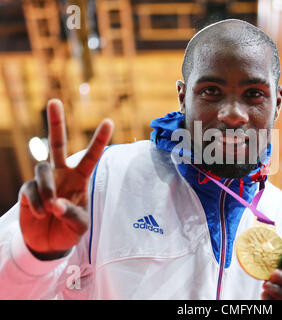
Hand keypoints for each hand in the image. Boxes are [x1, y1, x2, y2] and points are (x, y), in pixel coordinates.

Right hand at [18, 99, 113, 259]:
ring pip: (42, 169)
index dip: (99, 140)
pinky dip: (36, 202)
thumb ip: (72, 214)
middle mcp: (61, 174)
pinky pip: (30, 188)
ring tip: (50, 209)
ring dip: (47, 189)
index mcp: (80, 178)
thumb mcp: (80, 226)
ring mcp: (44, 180)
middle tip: (54, 101)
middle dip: (56, 123)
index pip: (91, 156)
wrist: (49, 243)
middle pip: (57, 144)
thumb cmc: (69, 230)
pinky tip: (40, 213)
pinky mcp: (28, 190)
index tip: (109, 121)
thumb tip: (55, 205)